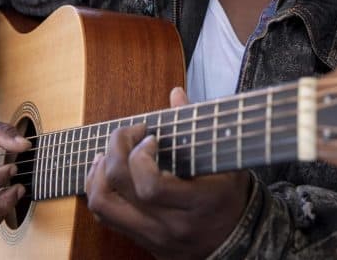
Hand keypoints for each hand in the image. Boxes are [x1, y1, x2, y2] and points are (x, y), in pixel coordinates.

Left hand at [84, 87, 251, 258]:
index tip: (150, 138)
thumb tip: (176, 94)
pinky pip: (106, 217)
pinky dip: (98, 190)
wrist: (238, 241)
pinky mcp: (143, 241)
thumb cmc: (231, 194)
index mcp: (199, 203)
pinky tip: (106, 172)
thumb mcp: (228, 160)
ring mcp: (155, 236)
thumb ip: (200, 128)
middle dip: (115, 151)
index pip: (151, 187)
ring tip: (109, 154)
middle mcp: (172, 224)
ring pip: (104, 206)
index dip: (140, 157)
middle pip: (121, 190)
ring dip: (99, 173)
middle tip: (128, 134)